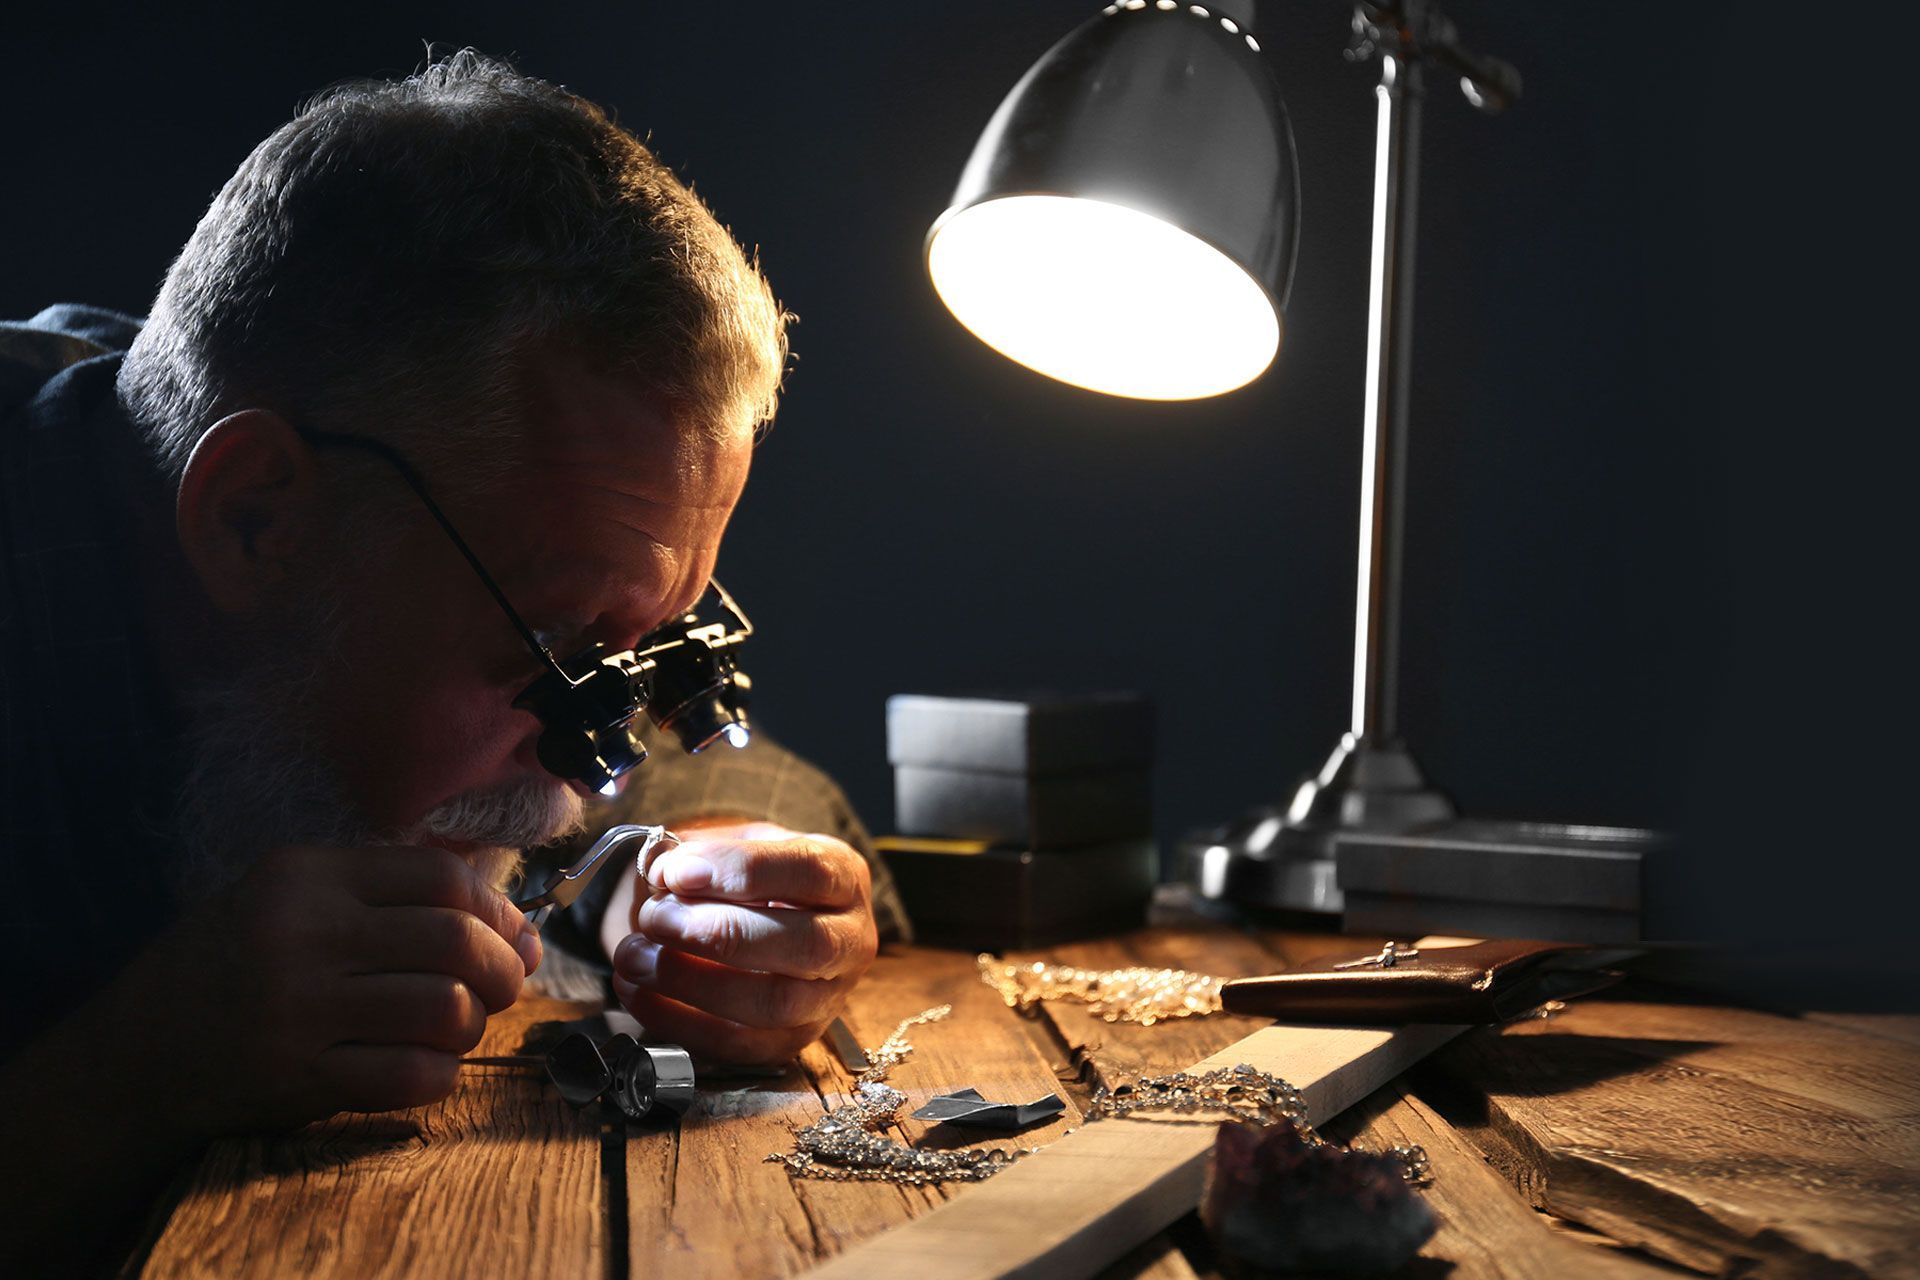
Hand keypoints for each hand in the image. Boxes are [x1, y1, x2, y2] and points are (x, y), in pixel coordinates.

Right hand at [115, 844, 540, 1133]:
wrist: (137, 1053)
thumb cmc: (235, 967)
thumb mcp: (294, 900)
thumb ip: (393, 900)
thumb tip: (519, 931)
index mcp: (306, 876)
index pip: (442, 878)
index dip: (496, 911)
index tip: (509, 937)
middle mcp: (302, 934)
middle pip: (456, 941)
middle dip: (501, 971)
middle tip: (500, 989)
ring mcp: (296, 1009)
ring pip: (445, 1009)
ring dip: (471, 1026)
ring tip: (455, 1029)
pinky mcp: (294, 1078)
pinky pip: (410, 1075)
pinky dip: (440, 1075)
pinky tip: (425, 1068)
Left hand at [607, 821, 878, 1063]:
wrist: (765, 918)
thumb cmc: (750, 877)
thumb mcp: (735, 843)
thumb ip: (700, 852)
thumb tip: (659, 871)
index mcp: (844, 875)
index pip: (809, 871)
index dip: (742, 871)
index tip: (677, 871)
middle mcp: (851, 939)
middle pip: (804, 945)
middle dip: (719, 933)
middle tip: (654, 917)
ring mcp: (828, 998)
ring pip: (775, 1003)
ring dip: (693, 981)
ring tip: (635, 957)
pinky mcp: (793, 1040)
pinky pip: (741, 1045)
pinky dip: (681, 1021)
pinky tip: (638, 993)